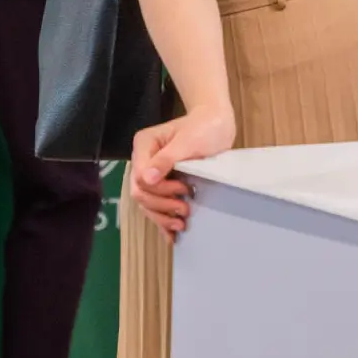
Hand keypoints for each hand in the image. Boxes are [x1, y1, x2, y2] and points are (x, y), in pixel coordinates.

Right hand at [128, 104, 235, 238]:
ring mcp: (152, 172)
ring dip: (161, 216)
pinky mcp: (163, 182)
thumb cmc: (205, 126)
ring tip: (180, 225)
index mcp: (144, 145)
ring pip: (147, 203)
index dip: (159, 189)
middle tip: (185, 211)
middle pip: (141, 192)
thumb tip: (147, 179)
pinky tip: (170, 234)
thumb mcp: (188, 141)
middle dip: (161, 205)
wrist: (217, 123)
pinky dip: (162, 219)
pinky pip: (156, 205)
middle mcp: (143, 160)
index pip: (140, 177)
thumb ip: (167, 159)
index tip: (183, 191)